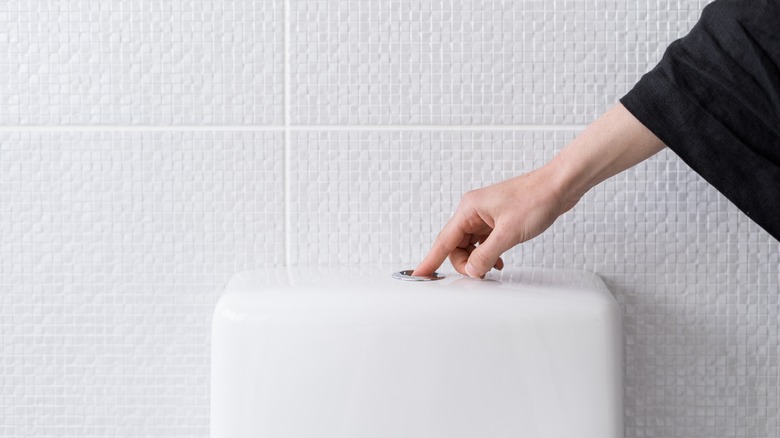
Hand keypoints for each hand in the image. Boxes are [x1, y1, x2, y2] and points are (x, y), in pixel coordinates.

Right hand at [413, 164, 579, 277]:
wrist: (559, 186)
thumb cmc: (536, 199)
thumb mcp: (508, 234)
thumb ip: (485, 255)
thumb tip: (471, 270)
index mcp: (469, 209)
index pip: (443, 240)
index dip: (430, 260)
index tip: (419, 274)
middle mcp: (473, 211)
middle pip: (456, 245)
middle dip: (465, 262)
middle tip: (480, 272)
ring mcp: (485, 215)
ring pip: (470, 245)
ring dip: (478, 259)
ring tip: (493, 266)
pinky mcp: (497, 219)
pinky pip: (483, 241)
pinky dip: (487, 253)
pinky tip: (497, 260)